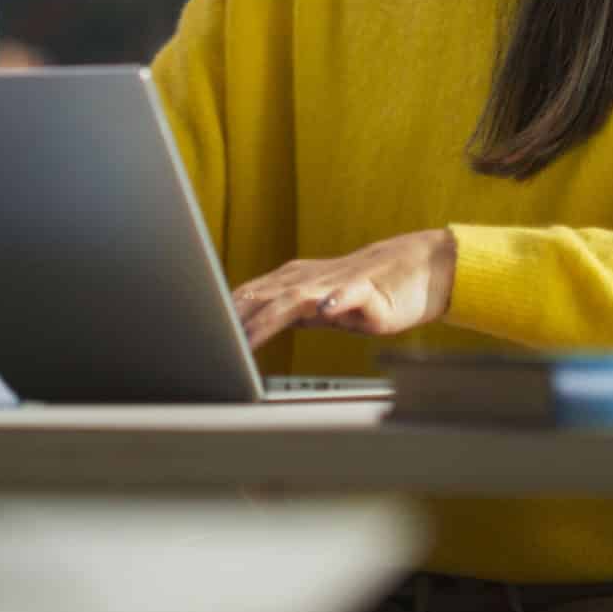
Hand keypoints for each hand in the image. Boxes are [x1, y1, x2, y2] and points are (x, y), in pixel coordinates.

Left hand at [230, 230, 457, 348]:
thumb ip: (285, 311)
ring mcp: (337, 283)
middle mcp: (308, 280)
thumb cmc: (366, 291)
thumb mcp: (318, 306)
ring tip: (249, 338)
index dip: (222, 316)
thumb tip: (245, 326)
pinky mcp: (369, 291)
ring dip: (270, 316)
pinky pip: (349, 295)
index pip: (248, 298)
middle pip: (264, 299)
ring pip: (296, 298)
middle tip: (208, 342)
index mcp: (292, 282)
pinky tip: (325, 311)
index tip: (196, 338)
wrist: (417, 269)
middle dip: (235, 320)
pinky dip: (336, 301)